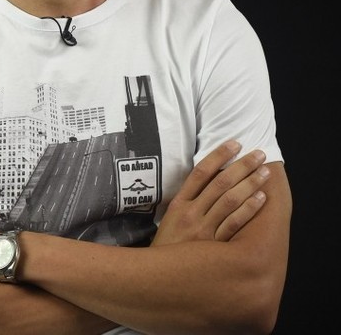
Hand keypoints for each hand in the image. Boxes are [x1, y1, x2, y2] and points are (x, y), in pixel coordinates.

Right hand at [152, 140, 269, 245]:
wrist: (157, 278)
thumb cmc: (168, 249)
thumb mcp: (169, 221)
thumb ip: (186, 204)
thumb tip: (205, 185)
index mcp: (178, 204)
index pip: (200, 172)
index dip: (218, 155)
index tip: (234, 143)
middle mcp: (190, 213)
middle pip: (219, 182)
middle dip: (241, 166)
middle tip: (258, 154)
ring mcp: (202, 229)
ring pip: (229, 200)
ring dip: (249, 183)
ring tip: (264, 173)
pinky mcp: (214, 246)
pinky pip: (234, 223)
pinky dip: (248, 209)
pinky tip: (260, 198)